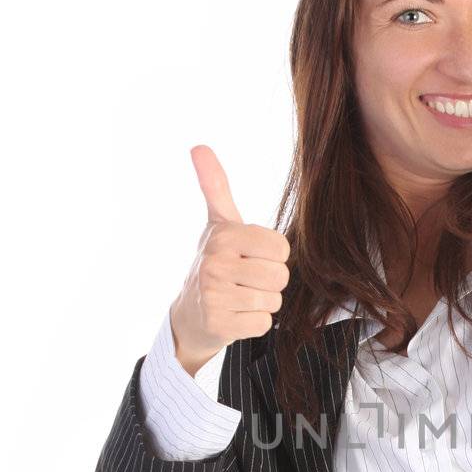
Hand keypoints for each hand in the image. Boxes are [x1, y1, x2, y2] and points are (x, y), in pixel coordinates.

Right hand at [169, 146, 291, 375]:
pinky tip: (235, 315)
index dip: (272, 256)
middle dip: (269, 281)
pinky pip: (263, 324)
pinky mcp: (219, 324)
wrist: (190, 313)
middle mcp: (215, 263)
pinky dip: (254, 323)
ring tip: (240, 297)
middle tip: (245, 280)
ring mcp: (214, 296)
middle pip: (280, 276)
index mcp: (223, 236)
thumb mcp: (217, 223)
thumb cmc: (214, 262)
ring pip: (273, 301)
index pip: (281, 248)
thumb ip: (215, 186)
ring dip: (262, 302)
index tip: (250, 257)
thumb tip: (199, 146)